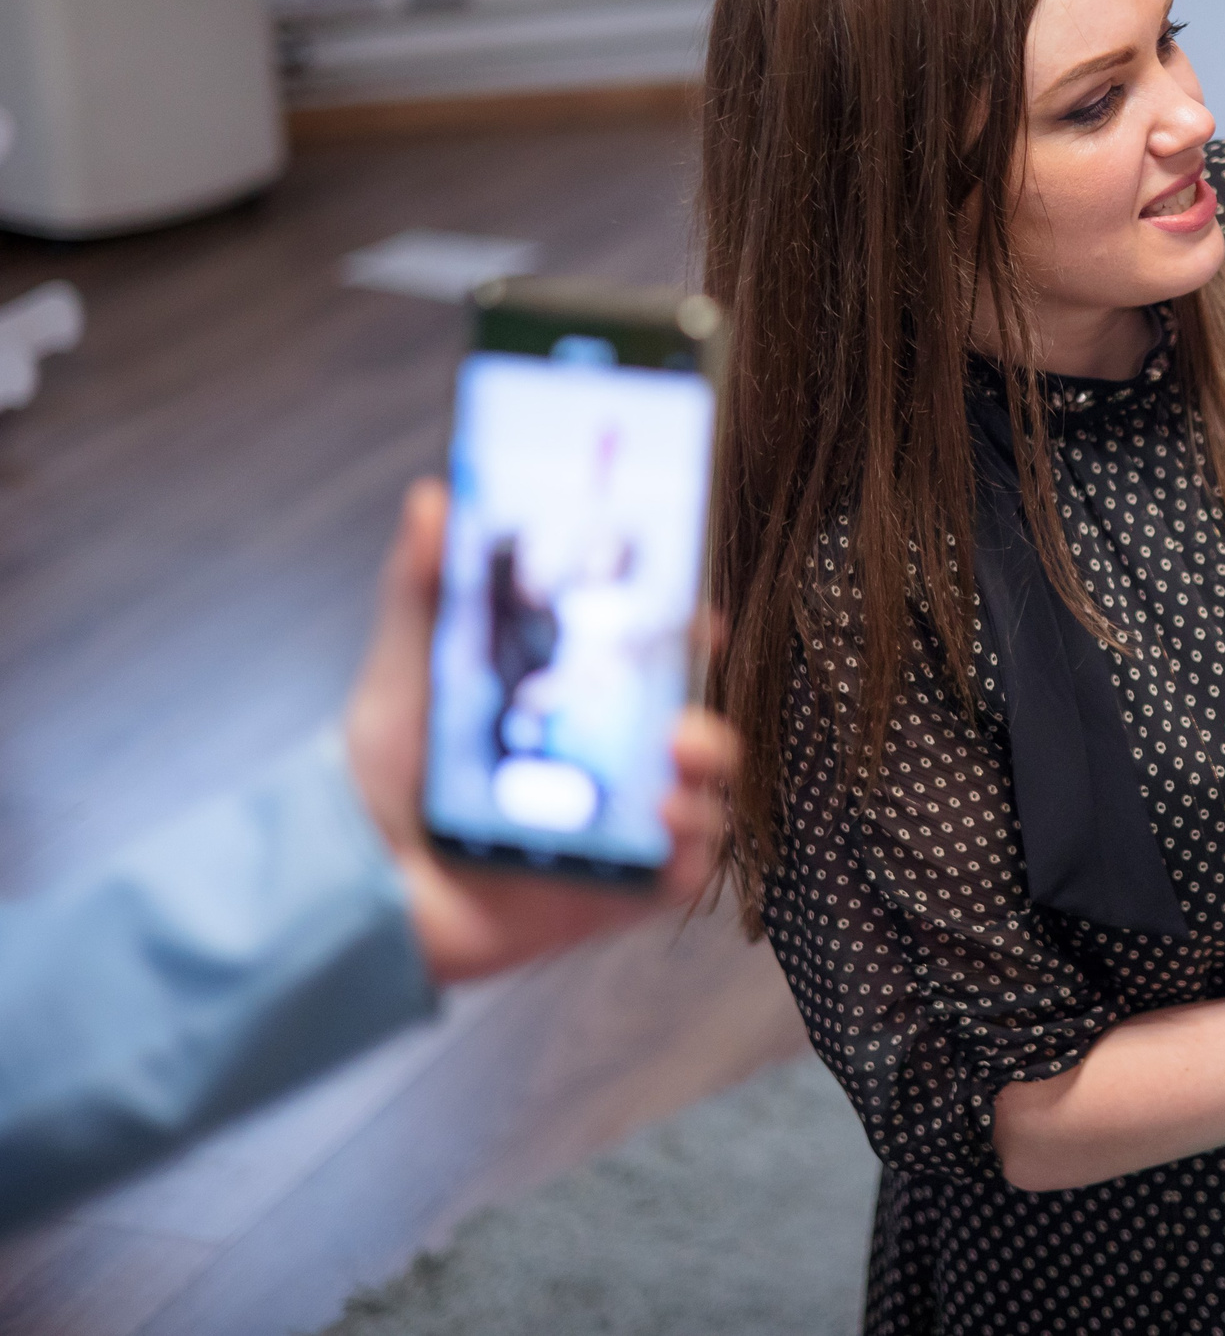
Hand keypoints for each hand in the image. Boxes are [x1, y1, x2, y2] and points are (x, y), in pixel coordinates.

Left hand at [343, 479, 740, 985]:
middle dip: (706, 706)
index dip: (684, 634)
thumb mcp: (406, 669)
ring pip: (702, 792)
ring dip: (707, 769)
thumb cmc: (385, 774)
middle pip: (690, 723)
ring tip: (677, 756)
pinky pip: (682, 868)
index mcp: (572, 702)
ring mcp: (620, 824)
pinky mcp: (619, 888)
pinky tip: (664, 819)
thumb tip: (433, 497)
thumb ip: (423, 587)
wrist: (355, 878)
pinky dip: (690, 842)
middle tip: (685, 704)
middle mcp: (608, 760)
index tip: (696, 615)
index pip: (652, 659)